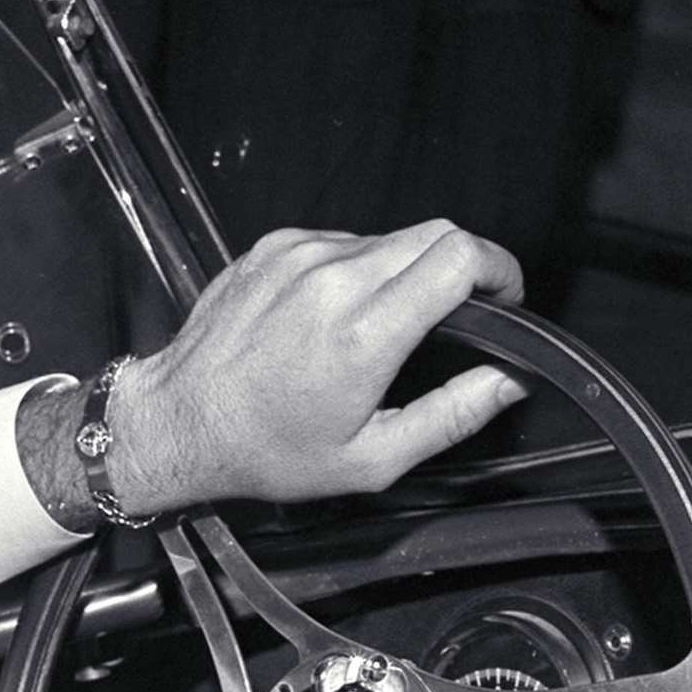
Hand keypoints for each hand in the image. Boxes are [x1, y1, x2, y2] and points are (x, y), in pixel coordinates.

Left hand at [100, 221, 525, 511]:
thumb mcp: (372, 459)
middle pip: (435, 232)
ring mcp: (300, 254)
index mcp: (364, 333)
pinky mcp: (275, 245)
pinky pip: (342, 241)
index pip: (459, 257)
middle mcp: (332, 280)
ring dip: (408, 269)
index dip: (499, 269)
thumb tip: (510, 381)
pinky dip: (358, 269)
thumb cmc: (268, 450)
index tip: (505, 297)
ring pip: (389, 236)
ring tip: (389, 324)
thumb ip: (452, 415)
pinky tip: (337, 315)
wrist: (181, 422)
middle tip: (467, 309)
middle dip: (466, 264)